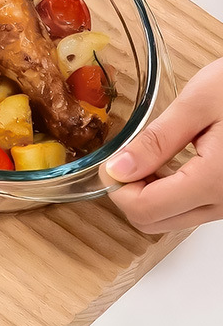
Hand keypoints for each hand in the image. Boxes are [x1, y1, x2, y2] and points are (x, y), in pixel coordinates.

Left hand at [105, 59, 222, 232]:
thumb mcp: (200, 102)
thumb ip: (157, 140)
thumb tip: (118, 169)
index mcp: (216, 181)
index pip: (144, 209)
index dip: (117, 188)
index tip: (112, 161)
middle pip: (153, 222)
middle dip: (130, 193)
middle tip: (128, 158)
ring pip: (172, 219)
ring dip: (150, 194)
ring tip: (152, 154)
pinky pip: (193, 208)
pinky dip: (172, 192)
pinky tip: (173, 161)